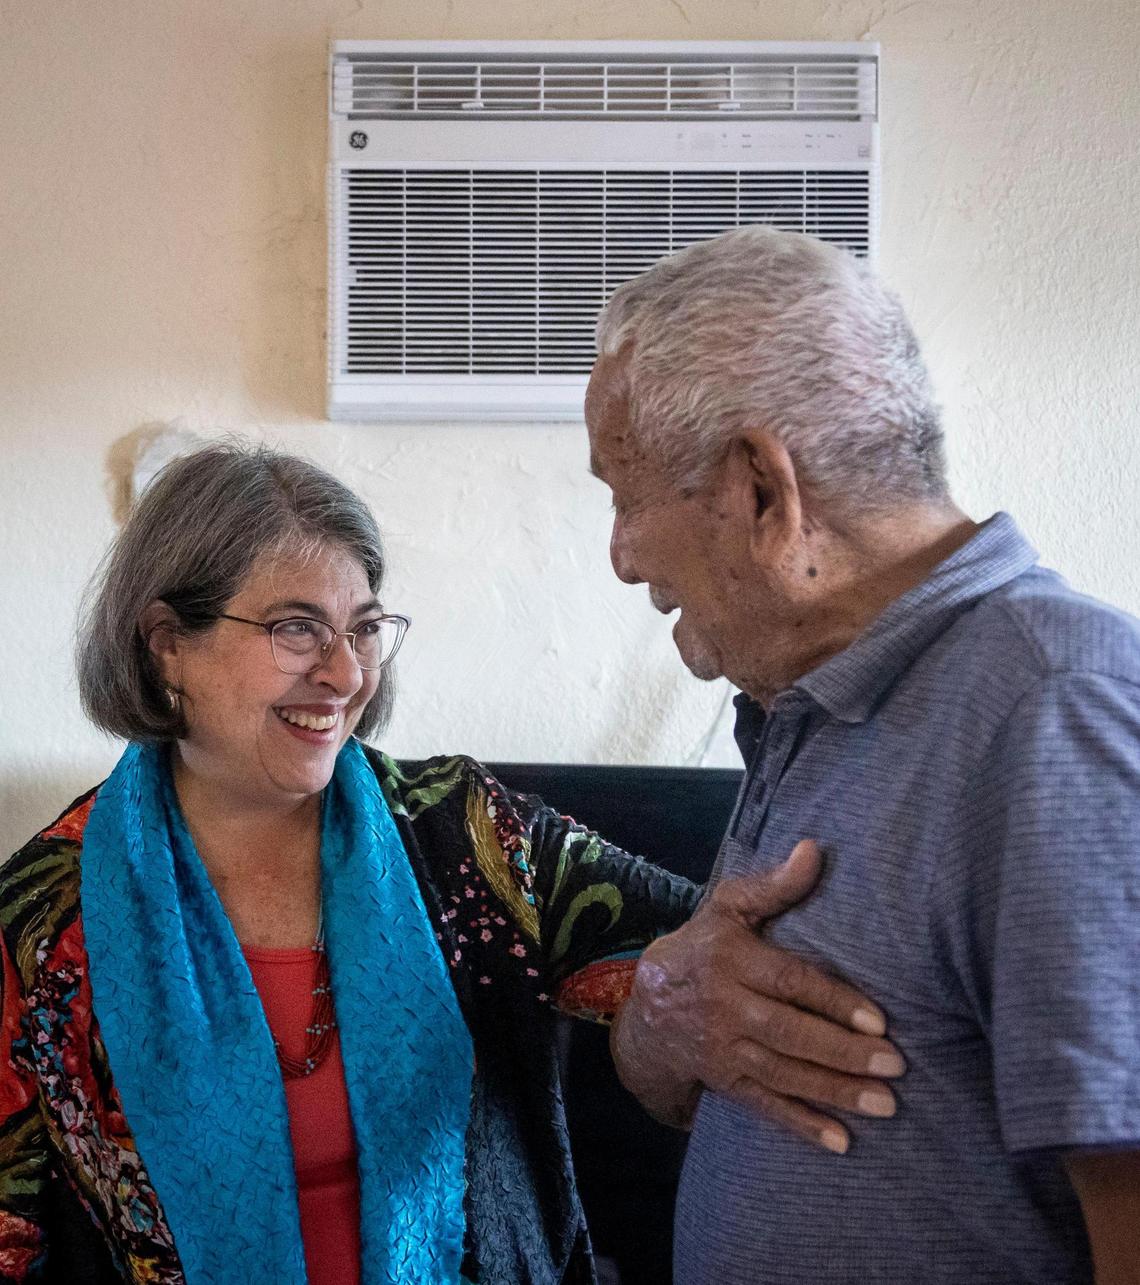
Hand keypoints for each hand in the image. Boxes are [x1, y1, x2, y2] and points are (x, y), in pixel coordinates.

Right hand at [610, 839, 904, 1153]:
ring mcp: (721, 1049)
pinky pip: (764, 1105)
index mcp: (730, 959)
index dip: (833, 1001)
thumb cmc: (701, 948)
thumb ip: (773, 886)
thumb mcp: (727, 909)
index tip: (879, 1020)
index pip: (788, 981)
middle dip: (844, 1052)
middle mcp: (723, 1006)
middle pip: (789, 1032)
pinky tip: (841, 1142)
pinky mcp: (723, 1081)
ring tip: (886, 1104)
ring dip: (835, 1092)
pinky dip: (801, 1125)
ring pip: (783, 1073)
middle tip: (896, 1065)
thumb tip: (814, 849)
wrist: (644, 1010)